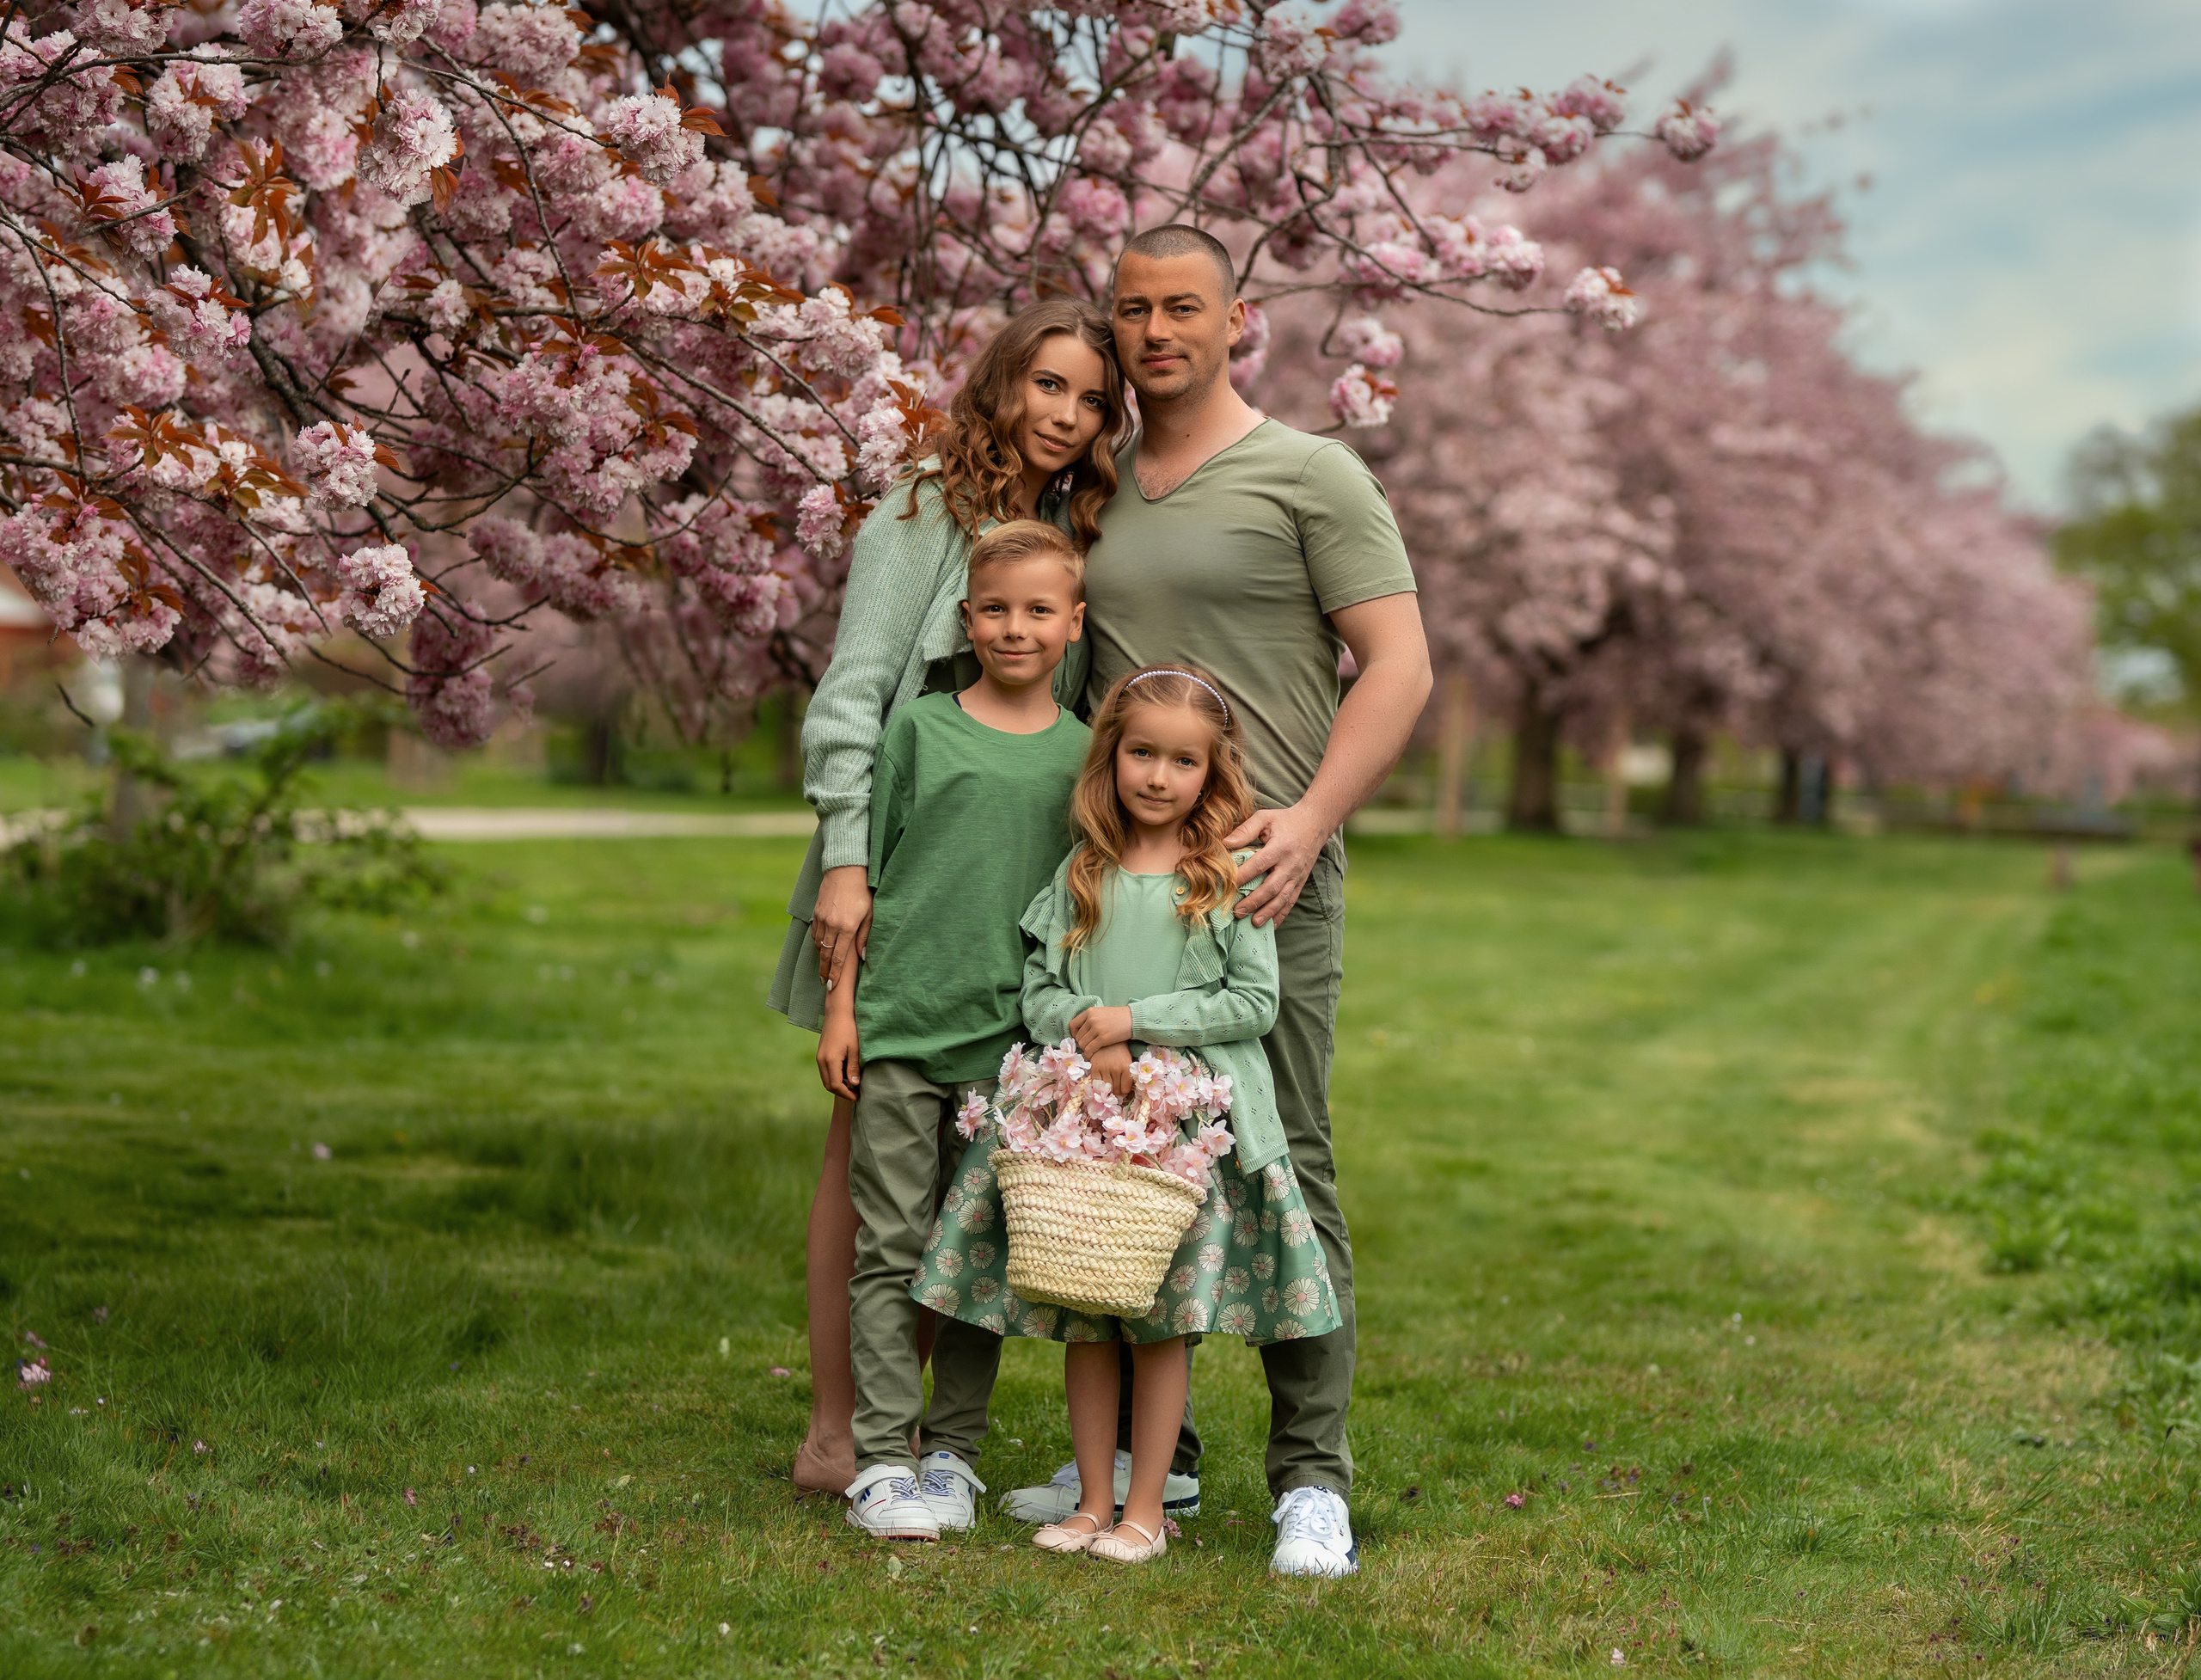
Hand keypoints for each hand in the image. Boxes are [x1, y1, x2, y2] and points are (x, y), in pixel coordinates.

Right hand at [812, 865, 872, 989]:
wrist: (845, 869)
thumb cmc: (862, 892)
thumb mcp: (870, 914)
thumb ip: (866, 936)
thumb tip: (863, 956)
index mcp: (846, 927)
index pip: (838, 958)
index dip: (834, 974)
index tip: (831, 986)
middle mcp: (831, 925)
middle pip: (825, 955)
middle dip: (824, 971)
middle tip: (824, 983)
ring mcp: (822, 918)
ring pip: (818, 944)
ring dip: (820, 957)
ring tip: (824, 968)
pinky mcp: (817, 912)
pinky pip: (815, 933)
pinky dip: (817, 943)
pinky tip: (821, 948)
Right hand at [816, 986, 861, 1100]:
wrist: (838, 1013)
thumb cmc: (849, 1029)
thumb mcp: (855, 1049)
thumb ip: (853, 1068)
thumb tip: (854, 1085)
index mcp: (830, 1060)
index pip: (836, 1085)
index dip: (846, 1094)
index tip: (857, 1096)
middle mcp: (821, 1061)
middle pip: (829, 1085)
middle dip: (842, 1092)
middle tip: (856, 1094)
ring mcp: (819, 1057)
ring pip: (826, 1079)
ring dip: (838, 1085)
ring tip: (852, 1086)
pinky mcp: (820, 1054)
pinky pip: (826, 1072)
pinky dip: (834, 1077)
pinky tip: (846, 1075)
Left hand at [1069, 1004, 1133, 1055]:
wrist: (1133, 1019)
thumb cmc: (1119, 1017)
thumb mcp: (1102, 1012)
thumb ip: (1091, 1018)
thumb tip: (1082, 1030)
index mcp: (1090, 1012)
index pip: (1073, 1024)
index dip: (1074, 1033)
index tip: (1079, 1037)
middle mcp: (1091, 1019)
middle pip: (1078, 1036)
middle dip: (1081, 1043)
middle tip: (1087, 1046)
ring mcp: (1097, 1029)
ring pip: (1082, 1044)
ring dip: (1085, 1049)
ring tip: (1090, 1050)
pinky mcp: (1103, 1038)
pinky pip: (1090, 1049)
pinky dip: (1089, 1054)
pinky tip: (1092, 1055)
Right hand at [1089, 1042, 1133, 1096]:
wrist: (1108, 1039)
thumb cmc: (1120, 1051)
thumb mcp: (1128, 1061)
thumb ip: (1128, 1076)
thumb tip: (1124, 1092)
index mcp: (1126, 1067)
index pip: (1125, 1089)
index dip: (1124, 1090)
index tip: (1123, 1087)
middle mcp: (1115, 1069)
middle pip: (1116, 1090)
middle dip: (1116, 1090)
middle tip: (1116, 1085)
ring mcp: (1104, 1069)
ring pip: (1106, 1089)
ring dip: (1108, 1089)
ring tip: (1109, 1084)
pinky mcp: (1094, 1067)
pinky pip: (1096, 1084)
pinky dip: (1098, 1086)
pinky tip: (1102, 1082)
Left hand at [1225, 802, 1326, 926]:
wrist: (1315, 824)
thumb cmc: (1285, 820)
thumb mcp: (1265, 818)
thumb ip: (1245, 830)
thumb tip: (1224, 844)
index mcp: (1280, 847)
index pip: (1259, 864)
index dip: (1243, 876)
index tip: (1227, 885)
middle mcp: (1290, 864)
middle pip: (1271, 887)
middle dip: (1254, 901)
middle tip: (1236, 912)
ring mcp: (1297, 876)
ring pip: (1282, 898)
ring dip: (1268, 912)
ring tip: (1253, 923)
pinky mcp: (1300, 883)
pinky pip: (1291, 902)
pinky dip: (1281, 915)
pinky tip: (1271, 926)